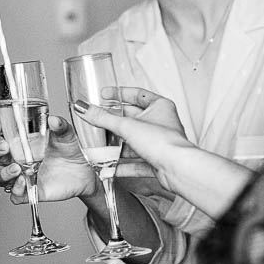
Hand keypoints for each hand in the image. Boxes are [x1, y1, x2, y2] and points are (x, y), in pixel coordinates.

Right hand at [0, 114, 97, 204]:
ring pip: (1, 177)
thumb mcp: (67, 135)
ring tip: (17, 168)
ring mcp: (24, 175)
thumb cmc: (72, 150)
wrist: (85, 171)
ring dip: (4, 173)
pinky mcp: (31, 190)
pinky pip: (16, 195)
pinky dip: (16, 190)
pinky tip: (24, 182)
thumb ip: (60, 126)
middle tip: (4, 147)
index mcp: (24, 141)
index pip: (3, 133)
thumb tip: (53, 120)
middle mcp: (20, 158)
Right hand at [74, 87, 192, 197]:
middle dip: (114, 124)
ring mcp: (159, 143)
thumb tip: (85, 109)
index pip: (137, 94)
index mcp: (160, 107)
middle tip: (98, 121)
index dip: (119, 94)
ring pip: (133, 143)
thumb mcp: (127, 126)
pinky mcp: (156, 161)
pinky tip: (109, 168)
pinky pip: (136, 162)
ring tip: (99, 148)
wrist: (177, 169)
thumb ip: (103, 118)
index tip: (104, 95)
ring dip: (116, 147)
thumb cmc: (164, 142)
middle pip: (133, 120)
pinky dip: (122, 165)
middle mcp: (161, 123)